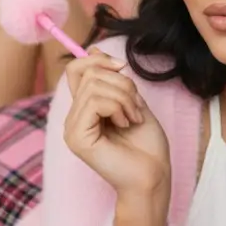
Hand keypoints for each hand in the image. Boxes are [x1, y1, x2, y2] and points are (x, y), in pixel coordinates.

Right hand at [64, 48, 170, 197]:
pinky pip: (95, 102)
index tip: (122, 67)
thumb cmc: (147, 145)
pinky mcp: (77, 138)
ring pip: (94, 86)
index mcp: (84, 109)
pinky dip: (118, 107)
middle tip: (136, 108)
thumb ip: (113, 80)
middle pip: (88, 73)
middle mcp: (73, 118)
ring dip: (124, 98)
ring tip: (133, 118)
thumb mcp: (132, 101)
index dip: (98, 60)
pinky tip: (126, 124)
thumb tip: (93, 49)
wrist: (154, 176)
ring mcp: (72, 129)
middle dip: (121, 84)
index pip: (77, 69)